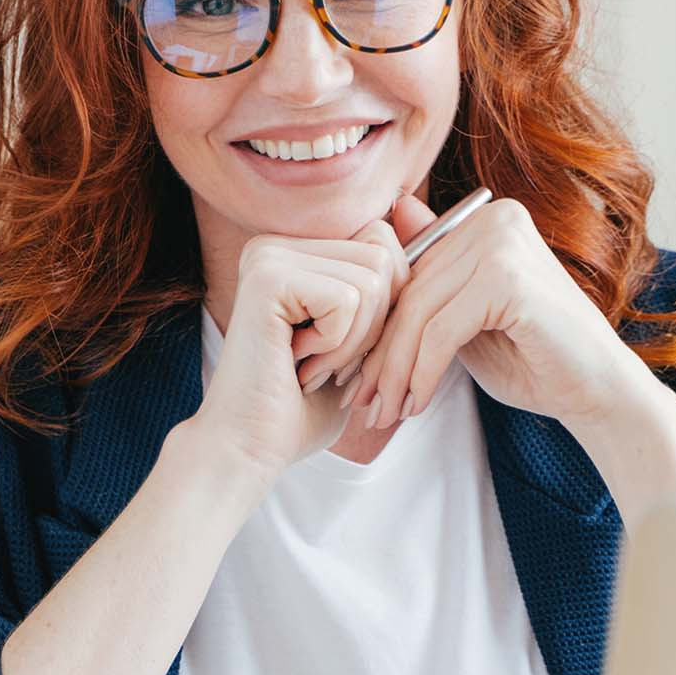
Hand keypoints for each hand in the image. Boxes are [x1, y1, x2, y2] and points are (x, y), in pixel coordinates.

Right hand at [191, 217, 408, 476]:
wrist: (248, 450)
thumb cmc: (302, 407)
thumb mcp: (357, 341)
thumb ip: (385, 288)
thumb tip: (427, 224)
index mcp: (293, 252)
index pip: (382, 242)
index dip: (386, 306)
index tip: (342, 350)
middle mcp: (275, 245)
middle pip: (382, 256)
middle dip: (374, 325)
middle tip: (327, 362)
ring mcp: (268, 257)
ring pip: (371, 280)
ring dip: (354, 341)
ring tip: (311, 366)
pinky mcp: (267, 279)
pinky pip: (348, 300)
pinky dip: (336, 346)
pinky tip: (298, 365)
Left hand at [345, 192, 658, 430]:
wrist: (599, 392)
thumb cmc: (533, 358)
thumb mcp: (465, 321)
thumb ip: (430, 286)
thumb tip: (379, 238)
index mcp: (486, 221)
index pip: (411, 271)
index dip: (380, 327)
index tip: (358, 376)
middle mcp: (495, 220)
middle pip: (411, 291)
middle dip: (382, 354)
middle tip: (363, 402)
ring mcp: (503, 244)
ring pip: (419, 313)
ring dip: (396, 371)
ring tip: (385, 412)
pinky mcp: (509, 280)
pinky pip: (441, 331)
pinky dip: (422, 372)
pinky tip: (417, 403)